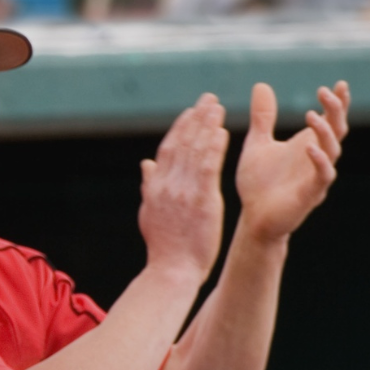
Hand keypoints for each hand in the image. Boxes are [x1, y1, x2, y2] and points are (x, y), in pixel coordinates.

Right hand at [138, 94, 227, 283]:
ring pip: (195, 150)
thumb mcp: (150, 213)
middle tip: (208, 99)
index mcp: (156, 186)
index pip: (168, 149)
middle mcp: (168, 184)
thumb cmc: (164, 247)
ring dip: (207, 126)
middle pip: (182, 143)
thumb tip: (146, 163)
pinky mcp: (202, 200)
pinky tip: (222, 132)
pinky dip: (214, 148)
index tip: (192, 111)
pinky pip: (209, 168)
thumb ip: (149, 185)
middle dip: (196, 118)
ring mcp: (184, 191)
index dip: (180, 127)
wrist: (172, 270)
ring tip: (217, 107)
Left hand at [235, 81, 347, 241]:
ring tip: (312, 115)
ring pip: (332, 151)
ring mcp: (316, 177)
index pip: (330, 120)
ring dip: (324, 132)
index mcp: (309, 145)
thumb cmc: (258, 182)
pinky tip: (309, 148)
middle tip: (326, 92)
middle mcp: (318, 159)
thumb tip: (262, 85)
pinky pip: (322, 176)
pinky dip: (319, 161)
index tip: (339, 84)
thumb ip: (264, 117)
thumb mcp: (258, 142)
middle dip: (335, 111)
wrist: (253, 218)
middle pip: (338, 131)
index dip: (338, 103)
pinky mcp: (310, 195)